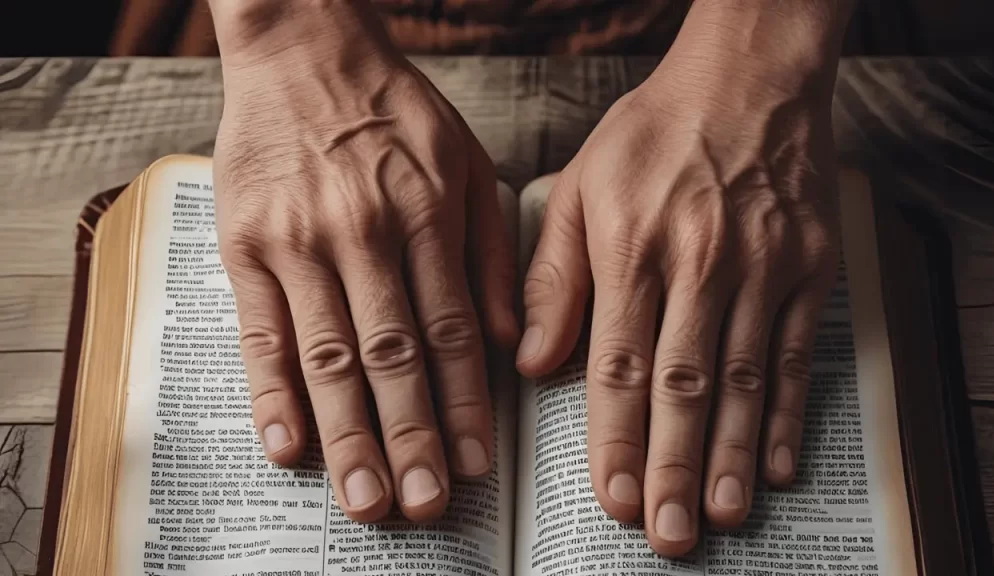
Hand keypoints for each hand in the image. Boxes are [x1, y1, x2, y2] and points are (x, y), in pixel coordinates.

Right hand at [209, 0, 517, 522]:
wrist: (302, 51)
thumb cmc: (396, 112)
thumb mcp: (469, 162)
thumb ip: (492, 253)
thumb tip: (511, 341)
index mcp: (426, 215)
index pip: (452, 331)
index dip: (466, 405)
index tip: (478, 464)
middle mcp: (363, 234)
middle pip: (392, 356)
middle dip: (411, 438)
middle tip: (425, 505)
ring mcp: (298, 242)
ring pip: (327, 356)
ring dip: (347, 434)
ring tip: (364, 501)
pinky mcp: (244, 245)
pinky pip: (259, 332)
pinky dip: (270, 394)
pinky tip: (286, 447)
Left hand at [518, 1, 850, 556]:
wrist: (748, 77)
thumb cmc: (655, 132)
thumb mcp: (581, 188)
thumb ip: (554, 279)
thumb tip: (535, 364)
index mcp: (632, 247)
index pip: (619, 364)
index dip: (616, 438)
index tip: (614, 498)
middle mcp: (699, 262)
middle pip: (683, 385)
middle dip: (674, 467)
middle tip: (668, 535)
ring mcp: (762, 266)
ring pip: (743, 379)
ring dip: (731, 455)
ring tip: (721, 516)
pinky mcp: (808, 266)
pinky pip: (796, 352)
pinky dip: (787, 413)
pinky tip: (776, 463)